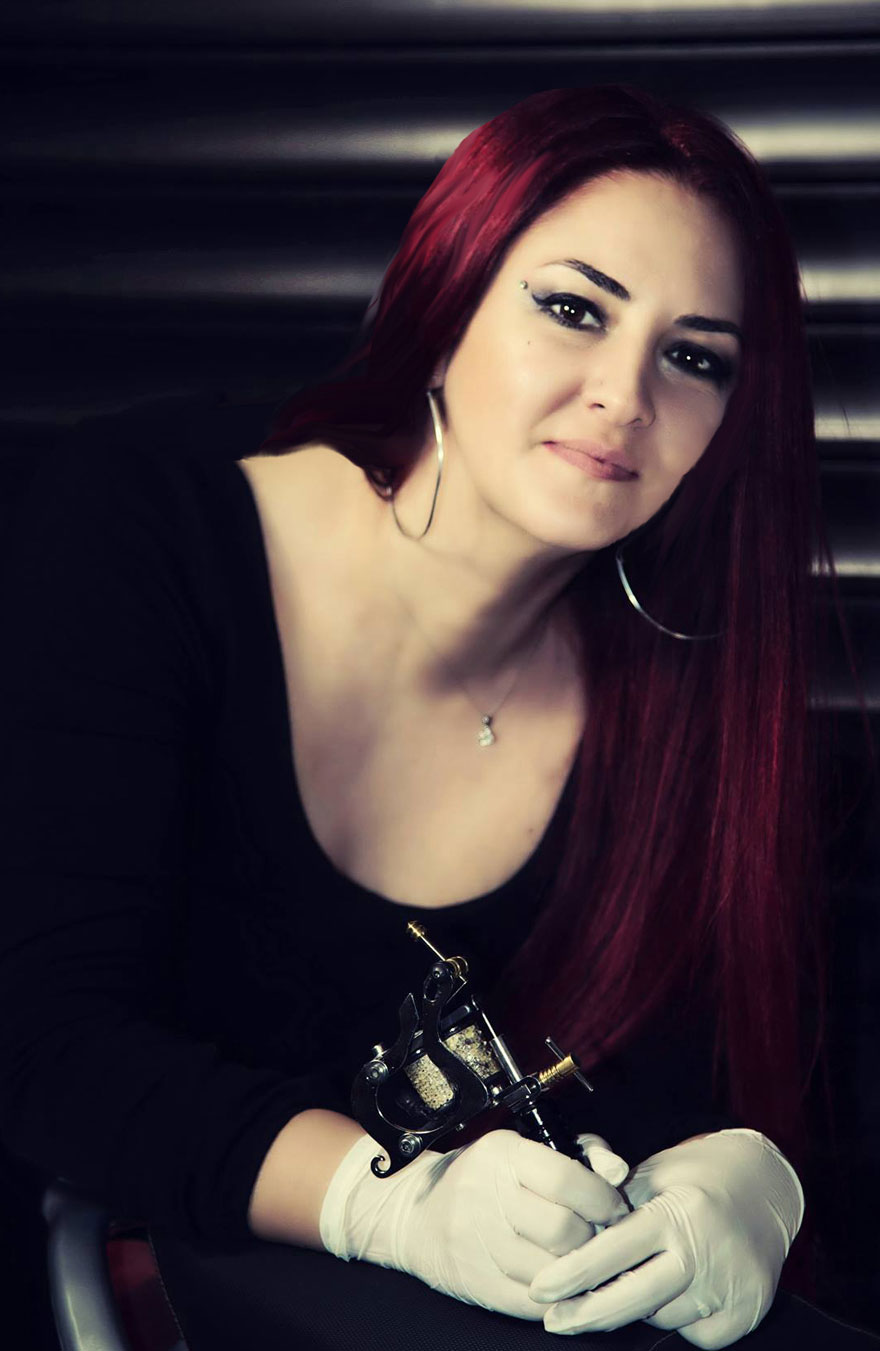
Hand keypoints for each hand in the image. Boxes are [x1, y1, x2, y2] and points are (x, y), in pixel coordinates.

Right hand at [319, 1128, 630, 1318]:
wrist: (415, 1214)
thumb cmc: (481, 1177)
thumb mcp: (523, 1149)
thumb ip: (579, 1153)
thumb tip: (618, 1171)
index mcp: (502, 1157)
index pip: (566, 1179)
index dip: (602, 1198)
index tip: (613, 1207)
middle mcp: (488, 1198)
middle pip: (564, 1230)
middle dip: (594, 1237)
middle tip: (598, 1236)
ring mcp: (480, 1245)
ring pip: (553, 1270)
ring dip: (579, 1269)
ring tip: (580, 1257)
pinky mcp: (479, 1285)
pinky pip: (535, 1302)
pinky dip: (557, 1295)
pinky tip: (560, 1280)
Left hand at [529, 1128, 803, 1347]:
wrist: (764, 1188)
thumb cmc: (694, 1178)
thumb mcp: (650, 1176)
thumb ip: (610, 1203)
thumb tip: (567, 1238)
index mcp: (676, 1213)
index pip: (613, 1252)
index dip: (571, 1274)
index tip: (540, 1289)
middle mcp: (704, 1252)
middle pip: (633, 1299)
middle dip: (587, 1313)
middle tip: (554, 1319)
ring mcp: (730, 1286)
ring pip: (661, 1318)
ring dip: (638, 1306)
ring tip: (640, 1276)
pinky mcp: (748, 1312)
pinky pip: (694, 1333)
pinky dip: (678, 1318)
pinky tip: (678, 1289)